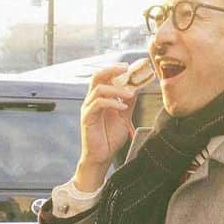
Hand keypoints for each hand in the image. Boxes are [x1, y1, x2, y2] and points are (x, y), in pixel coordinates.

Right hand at [74, 66, 139, 190]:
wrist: (102, 156)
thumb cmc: (110, 137)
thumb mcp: (124, 116)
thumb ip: (129, 102)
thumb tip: (137, 87)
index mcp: (100, 97)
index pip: (104, 76)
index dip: (115, 69)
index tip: (130, 67)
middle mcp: (92, 100)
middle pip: (97, 76)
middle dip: (112, 70)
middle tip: (126, 69)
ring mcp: (88, 108)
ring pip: (99, 89)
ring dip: (116, 89)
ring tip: (130, 95)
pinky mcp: (87, 117)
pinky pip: (98, 104)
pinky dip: (112, 102)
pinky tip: (122, 107)